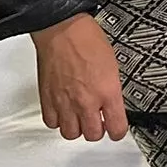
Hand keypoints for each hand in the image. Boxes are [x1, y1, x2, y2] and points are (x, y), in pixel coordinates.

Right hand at [32, 13, 128, 141]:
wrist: (63, 30)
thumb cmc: (87, 41)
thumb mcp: (113, 65)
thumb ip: (111, 89)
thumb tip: (112, 103)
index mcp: (107, 92)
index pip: (116, 128)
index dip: (118, 131)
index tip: (117, 129)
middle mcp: (86, 102)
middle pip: (93, 135)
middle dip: (97, 130)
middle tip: (98, 120)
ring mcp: (65, 103)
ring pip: (71, 134)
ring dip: (77, 127)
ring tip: (80, 116)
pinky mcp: (47, 100)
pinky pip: (52, 123)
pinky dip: (58, 120)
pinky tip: (64, 110)